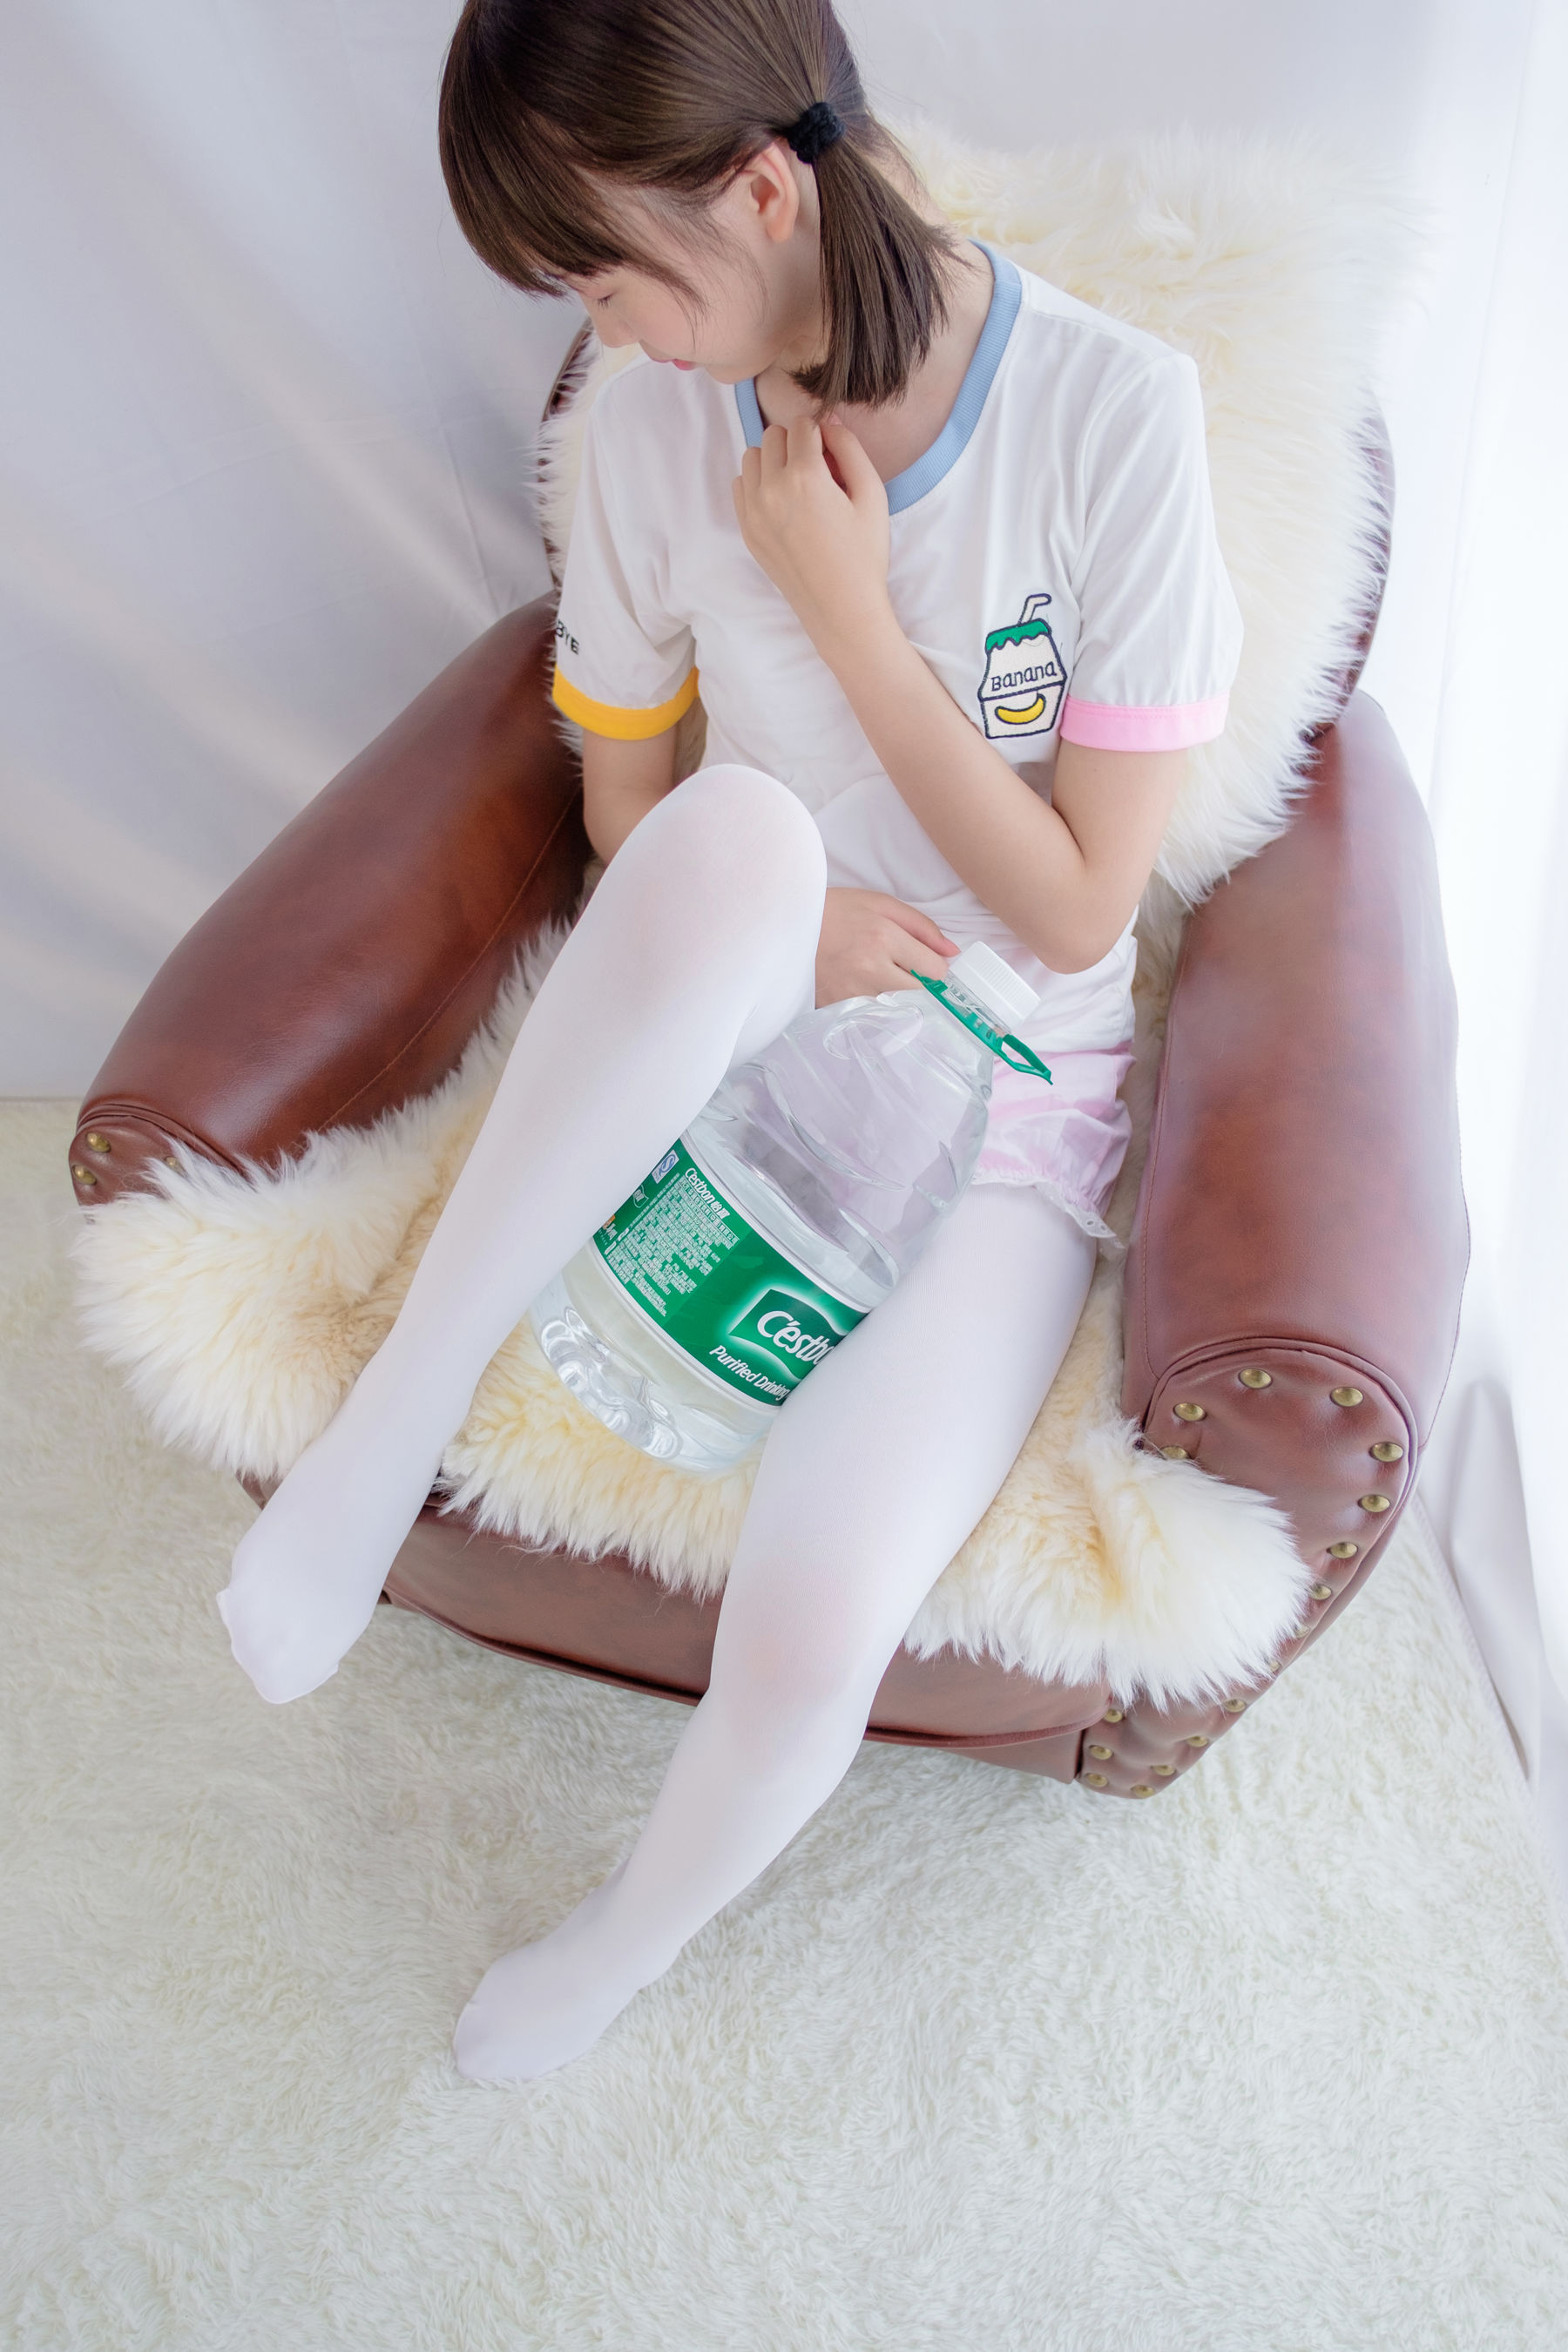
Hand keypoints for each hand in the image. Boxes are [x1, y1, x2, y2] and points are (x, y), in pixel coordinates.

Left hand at [731, 412, 890, 650]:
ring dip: (774, 460)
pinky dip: (759, 484)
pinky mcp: (747, 530)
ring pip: (753, 457)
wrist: (841, 609)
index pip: (802, 425)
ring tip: (798, 486)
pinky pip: (741, 486)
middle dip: (796, 444)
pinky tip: (782, 503)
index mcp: (804, 477)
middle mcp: (771, 489)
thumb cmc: (863, 554)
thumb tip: (828, 422)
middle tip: (818, 472)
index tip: (833, 457)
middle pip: (773, 435)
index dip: (822, 435)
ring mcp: (753, 511)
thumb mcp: (872, 495)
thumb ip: (850, 448)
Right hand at [815, 886, 959, 1007]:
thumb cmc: (835, 910)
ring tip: (877, 976)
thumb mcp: (880, 904)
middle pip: (920, 995)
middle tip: (903, 971)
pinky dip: (873, 1006)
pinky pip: (870, 1016)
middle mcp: (870, 968)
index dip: (935, 967)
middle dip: (920, 985)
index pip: (934, 969)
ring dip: (896, 997)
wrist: (785, 924)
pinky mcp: (836, 1007)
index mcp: (883, 937)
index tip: (924, 962)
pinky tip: (860, 987)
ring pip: (897, 1008)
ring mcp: (851, 992)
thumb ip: (921, 926)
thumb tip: (952, 952)